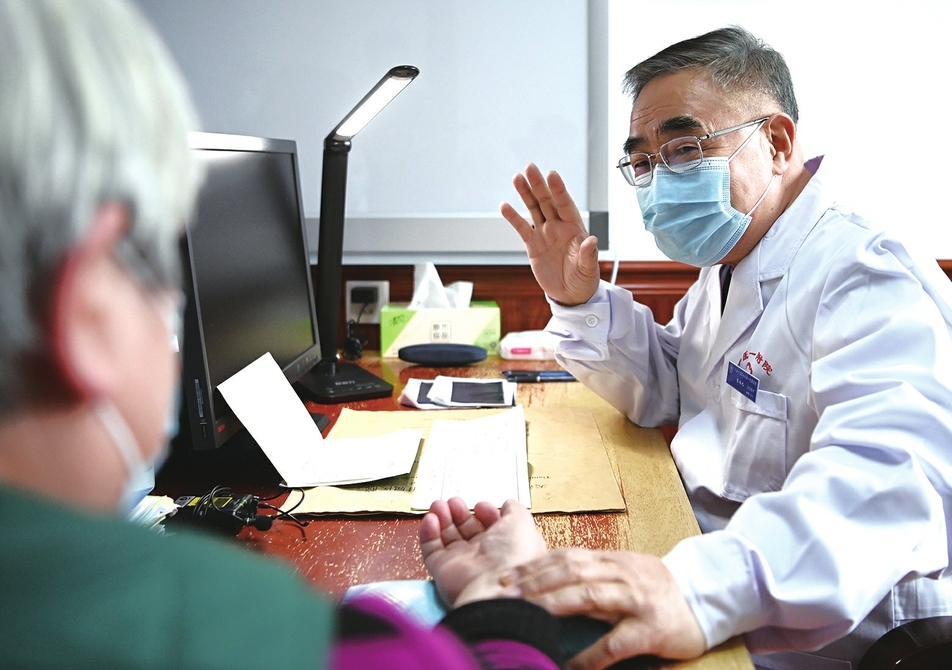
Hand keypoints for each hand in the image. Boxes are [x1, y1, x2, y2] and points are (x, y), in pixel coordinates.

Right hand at [420, 497, 546, 606]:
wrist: (497, 586)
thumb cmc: (514, 556)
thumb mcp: (521, 523)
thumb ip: (514, 510)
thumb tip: (508, 504)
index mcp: (505, 546)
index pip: (491, 527)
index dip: (485, 513)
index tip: (480, 505)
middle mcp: (484, 556)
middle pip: (466, 530)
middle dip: (460, 513)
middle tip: (454, 502)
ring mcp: (462, 563)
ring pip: (447, 537)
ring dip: (442, 518)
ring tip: (439, 505)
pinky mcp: (442, 570)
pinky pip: (431, 549)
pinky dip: (428, 533)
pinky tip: (431, 519)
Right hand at [501, 163, 599, 305]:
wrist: (570, 295)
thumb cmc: (583, 280)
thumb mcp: (588, 270)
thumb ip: (588, 254)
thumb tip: (591, 240)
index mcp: (575, 228)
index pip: (566, 205)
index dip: (559, 190)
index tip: (552, 175)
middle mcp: (559, 226)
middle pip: (547, 201)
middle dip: (539, 184)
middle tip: (530, 168)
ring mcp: (545, 234)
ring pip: (534, 209)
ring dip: (525, 194)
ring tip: (516, 178)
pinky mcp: (533, 245)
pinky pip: (522, 228)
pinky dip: (513, 217)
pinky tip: (505, 206)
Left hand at [502, 548, 705, 669]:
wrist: (707, 598)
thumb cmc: (657, 588)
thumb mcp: (623, 571)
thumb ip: (591, 572)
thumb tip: (547, 577)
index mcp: (610, 560)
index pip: (564, 557)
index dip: (532, 566)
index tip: (504, 578)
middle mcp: (620, 574)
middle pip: (570, 571)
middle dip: (533, 582)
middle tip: (502, 595)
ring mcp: (636, 601)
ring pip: (589, 596)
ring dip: (553, 604)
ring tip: (524, 616)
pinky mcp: (650, 630)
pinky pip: (615, 642)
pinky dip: (590, 654)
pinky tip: (569, 665)